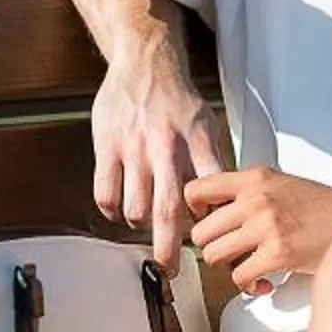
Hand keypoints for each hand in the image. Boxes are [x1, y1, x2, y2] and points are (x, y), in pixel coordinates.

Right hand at [92, 22, 229, 273]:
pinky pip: (106, 193)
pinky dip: (113, 212)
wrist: (146, 61)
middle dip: (169, 249)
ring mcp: (133, 148)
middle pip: (167, 212)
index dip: (211, 226)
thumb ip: (211, 165)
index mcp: (197, 143)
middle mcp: (166, 148)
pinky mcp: (107, 146)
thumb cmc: (178, 100)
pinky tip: (120, 211)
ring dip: (141, 226)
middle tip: (170, 270)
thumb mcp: (207, 127)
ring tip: (145, 225)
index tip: (213, 250)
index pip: (208, 194)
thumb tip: (226, 204)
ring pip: (134, 208)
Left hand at [184, 170, 331, 295]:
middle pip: (200, 232)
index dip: (196, 212)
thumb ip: (248, 192)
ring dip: (228, 269)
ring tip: (248, 268)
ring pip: (214, 256)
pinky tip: (265, 282)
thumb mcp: (281, 184)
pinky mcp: (278, 253)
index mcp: (254, 178)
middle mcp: (256, 198)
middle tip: (232, 254)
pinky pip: (239, 277)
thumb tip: (213, 213)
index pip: (196, 189)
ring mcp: (266, 226)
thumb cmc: (322, 207)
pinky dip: (248, 286)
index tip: (211, 223)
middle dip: (213, 248)